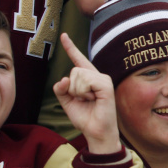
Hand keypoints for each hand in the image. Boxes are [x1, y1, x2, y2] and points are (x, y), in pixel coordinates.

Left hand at [53, 33, 119, 153]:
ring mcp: (103, 79)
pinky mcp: (106, 85)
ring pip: (78, 75)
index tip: (63, 35)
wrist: (96, 132)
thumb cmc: (85, 118)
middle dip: (71, 88)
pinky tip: (92, 99)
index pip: (78, 60)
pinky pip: (85, 81)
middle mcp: (97, 76)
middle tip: (82, 100)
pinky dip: (83, 92)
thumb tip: (63, 79)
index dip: (70, 47)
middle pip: (73, 70)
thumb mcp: (67, 102)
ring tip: (88, 100)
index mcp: (88, 79)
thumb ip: (61, 89)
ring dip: (77, 91)